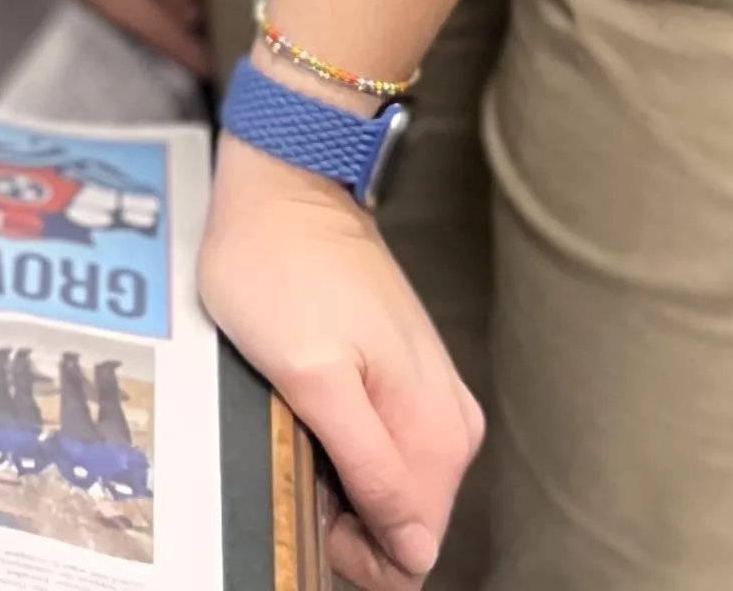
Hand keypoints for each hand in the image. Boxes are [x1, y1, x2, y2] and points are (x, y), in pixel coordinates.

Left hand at [200, 138, 481, 586]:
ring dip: (339, 478)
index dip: (355, 548)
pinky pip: (383, 442)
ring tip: (295, 425)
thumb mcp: (312, 378)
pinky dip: (342, 442)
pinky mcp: (405, 372)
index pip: (414, 550)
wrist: (286, 181)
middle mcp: (449, 422)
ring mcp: (430, 394)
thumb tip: (413, 550)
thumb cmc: (282, 266)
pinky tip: (309, 409)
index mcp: (438, 433)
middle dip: (346, 514)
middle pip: (405, 520)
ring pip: (391, 483)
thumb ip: (371, 468)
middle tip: (291, 457)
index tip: (307, 505)